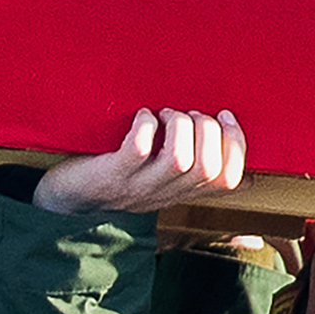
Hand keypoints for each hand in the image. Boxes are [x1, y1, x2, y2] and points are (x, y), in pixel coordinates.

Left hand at [33, 109, 246, 214]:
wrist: (64, 200)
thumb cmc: (117, 180)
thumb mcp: (162, 184)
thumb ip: (196, 177)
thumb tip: (249, 179)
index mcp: (180, 192)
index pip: (227, 180)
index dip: (236, 146)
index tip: (225, 116)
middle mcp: (162, 193)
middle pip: (207, 169)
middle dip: (208, 131)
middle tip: (189, 113)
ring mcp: (136, 186)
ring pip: (179, 161)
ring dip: (180, 127)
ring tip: (166, 114)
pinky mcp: (110, 175)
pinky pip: (138, 150)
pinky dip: (147, 126)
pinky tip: (143, 118)